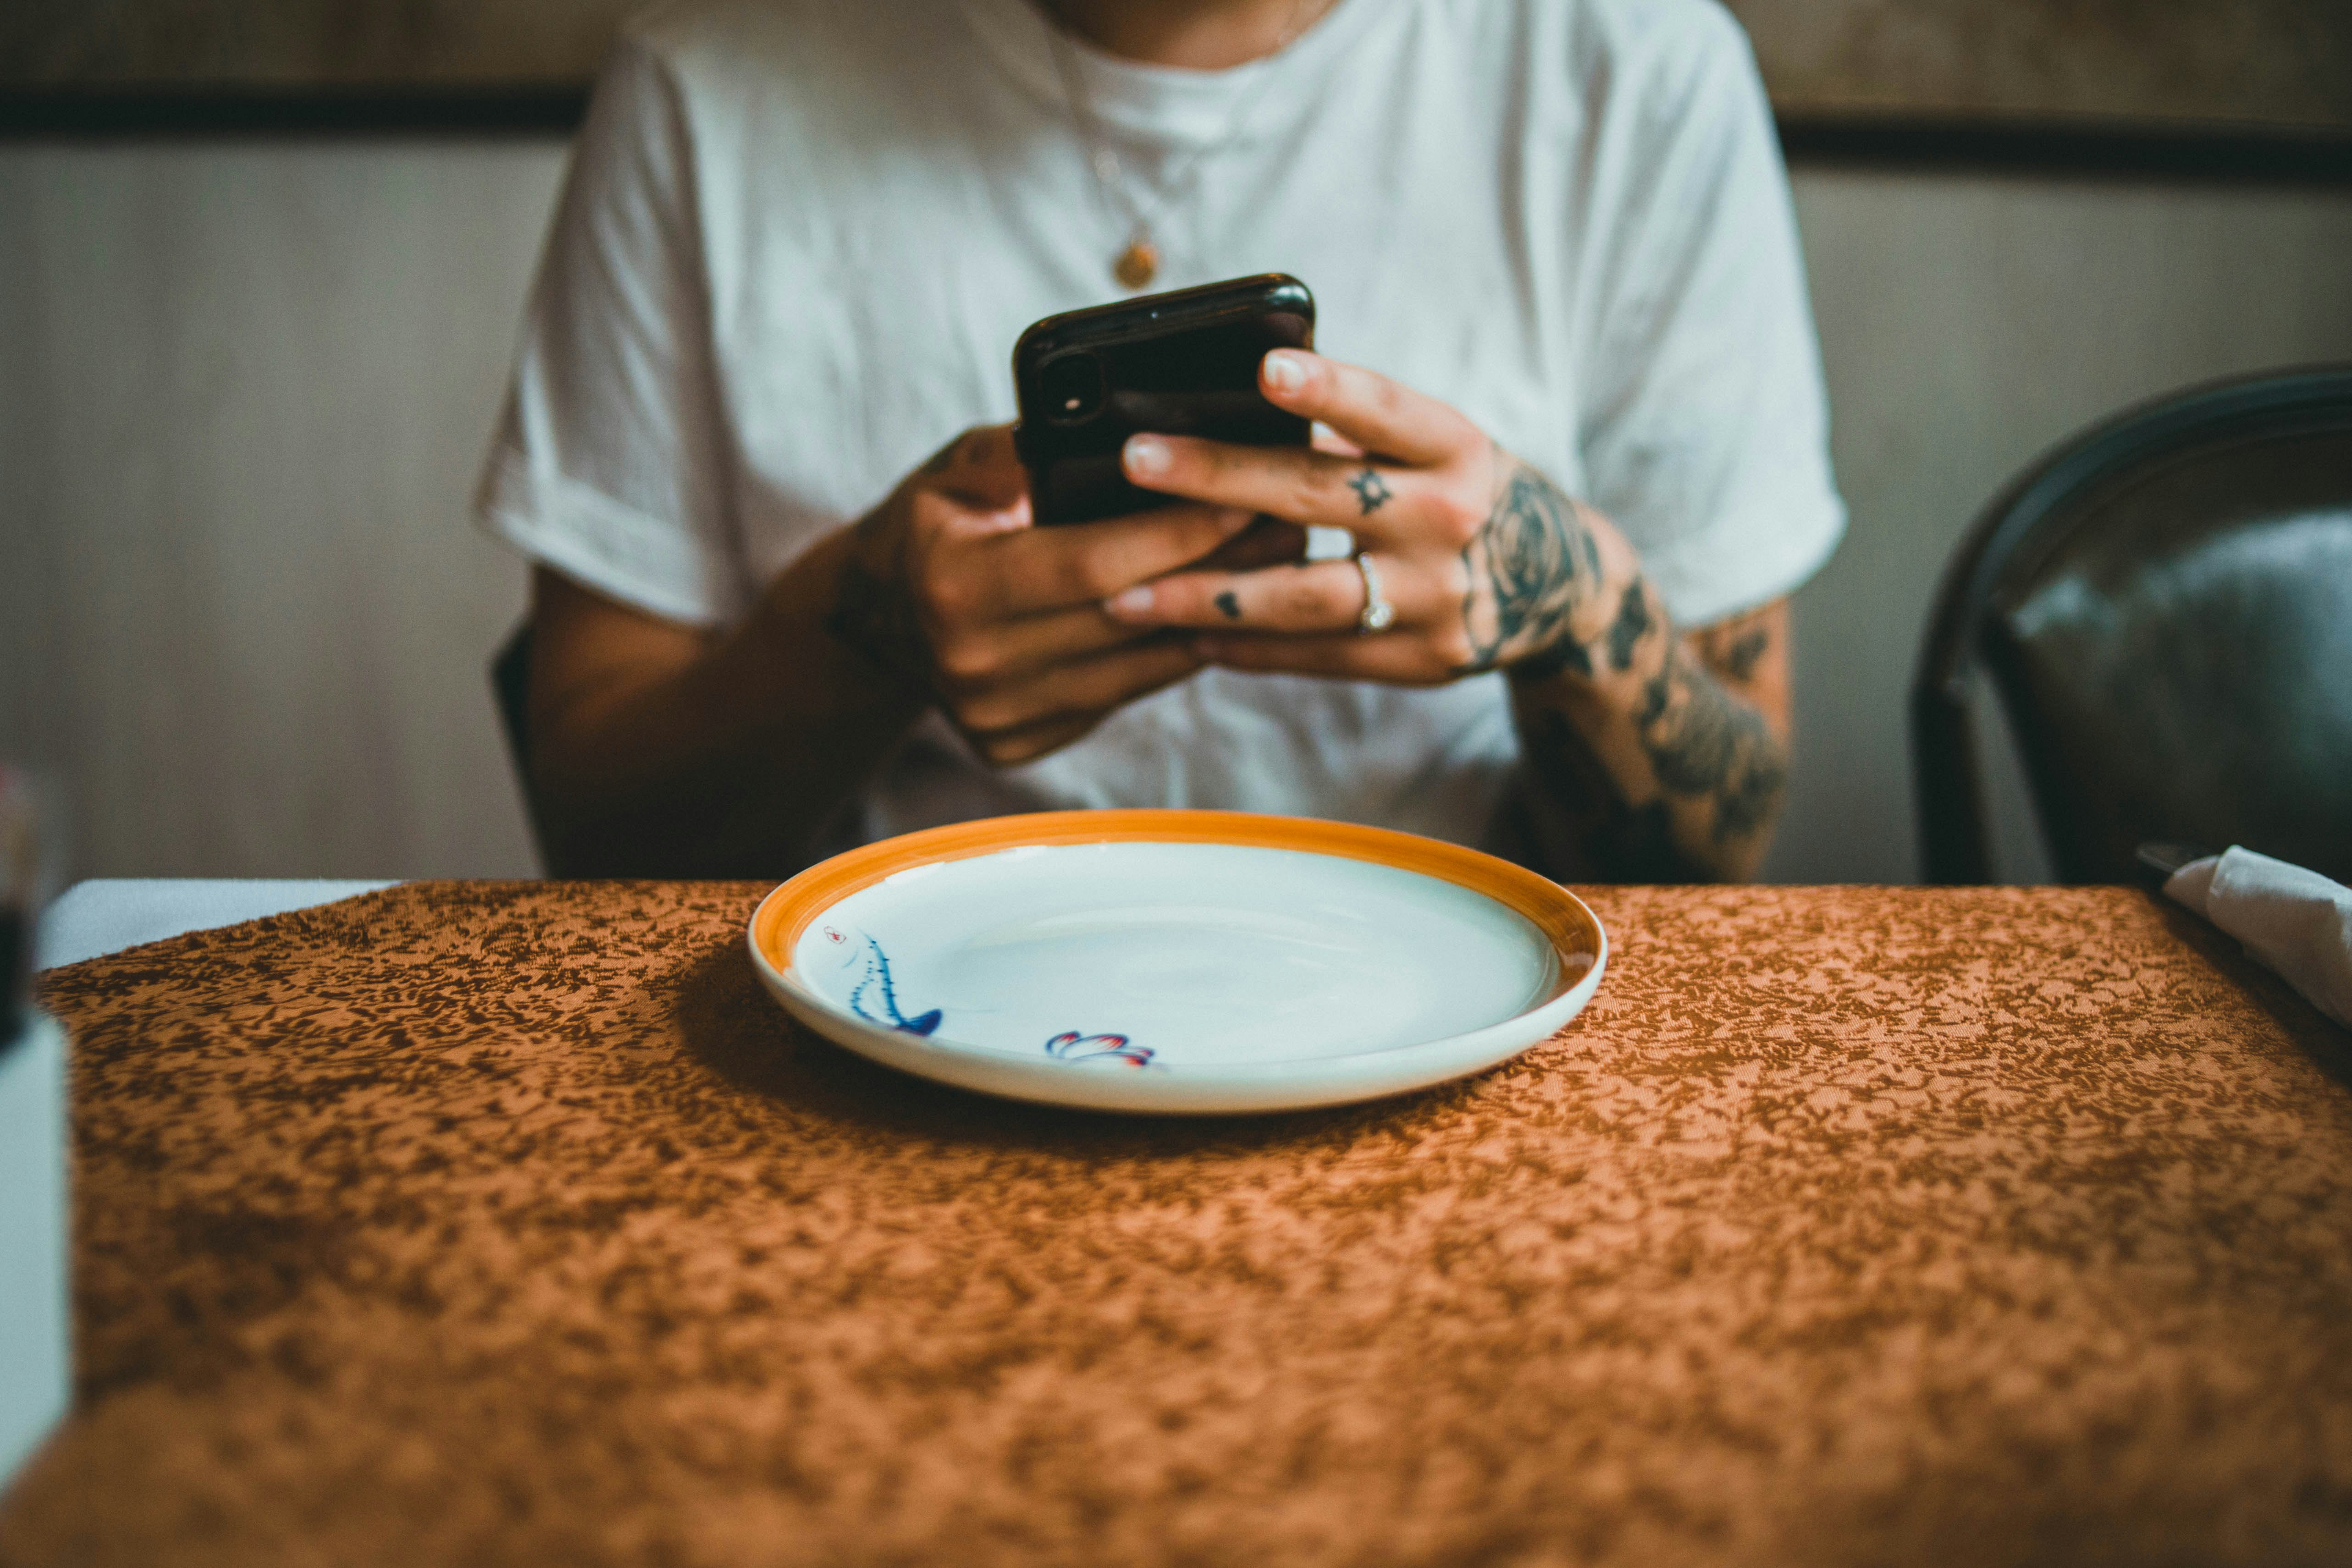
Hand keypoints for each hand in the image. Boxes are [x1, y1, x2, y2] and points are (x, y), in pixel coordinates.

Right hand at [825, 425, 1254, 764]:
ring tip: (1277, 564)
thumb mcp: (956, 470)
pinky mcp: (1020, 743)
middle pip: (1129, 618)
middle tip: (1290, 524)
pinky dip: (1174, 654)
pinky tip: (1220, 613)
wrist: (877, 620)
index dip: (1176, 531)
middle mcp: (976, 664)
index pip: (1093, 562)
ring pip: (1139, 668)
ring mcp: (998, 715)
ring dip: (1214, 616)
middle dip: (1218, 569)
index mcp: (957, 586)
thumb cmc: (934, 524)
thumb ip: (1021, 453)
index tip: (1244, 494)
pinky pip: (1123, 695)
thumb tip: (1105, 431)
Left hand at [1099, 351, 1636, 684]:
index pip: (1385, 411)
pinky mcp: (1421, 658)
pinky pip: (1317, 655)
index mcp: (1454, 447)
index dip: (1328, 390)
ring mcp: (1435, 595)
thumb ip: (1357, 430)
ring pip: (1306, 596)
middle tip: (1136, 461)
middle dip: (1219, 479)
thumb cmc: (1460, 492)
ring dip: (1209, 596)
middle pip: (1319, 498)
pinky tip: (1183, 638)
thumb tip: (1232, 400)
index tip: (1265, 369)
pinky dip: (1247, 648)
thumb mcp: (1437, 446)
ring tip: (1127, 596)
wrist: (1558, 586)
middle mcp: (1449, 517)